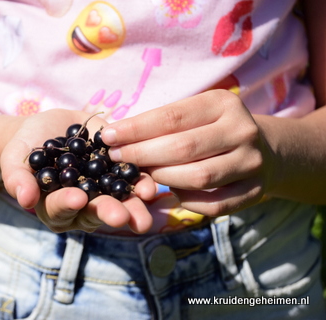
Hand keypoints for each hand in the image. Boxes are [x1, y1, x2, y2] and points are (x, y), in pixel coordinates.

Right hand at [1, 109, 155, 232]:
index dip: (67, 204)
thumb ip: (18, 179)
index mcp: (55, 207)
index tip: (77, 198)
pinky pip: (132, 179)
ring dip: (134, 202)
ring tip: (146, 198)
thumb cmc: (25, 148)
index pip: (60, 209)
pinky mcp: (118, 172)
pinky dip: (141, 180)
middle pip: (95, 212)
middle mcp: (83, 206)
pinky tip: (151, 182)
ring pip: (119, 200)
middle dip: (109, 212)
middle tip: (121, 216)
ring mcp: (103, 190)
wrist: (47, 130)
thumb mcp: (15, 159)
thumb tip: (24, 200)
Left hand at [101, 90, 275, 215]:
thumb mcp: (194, 114)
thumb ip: (161, 125)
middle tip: (118, 159)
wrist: (265, 150)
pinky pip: (212, 204)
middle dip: (142, 155)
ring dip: (163, 178)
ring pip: (197, 177)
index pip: (171, 117)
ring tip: (145, 174)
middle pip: (182, 148)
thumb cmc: (212, 129)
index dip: (135, 129)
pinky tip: (173, 191)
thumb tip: (116, 139)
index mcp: (223, 104)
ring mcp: (252, 162)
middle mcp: (242, 130)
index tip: (108, 137)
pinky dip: (186, 200)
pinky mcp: (255, 191)